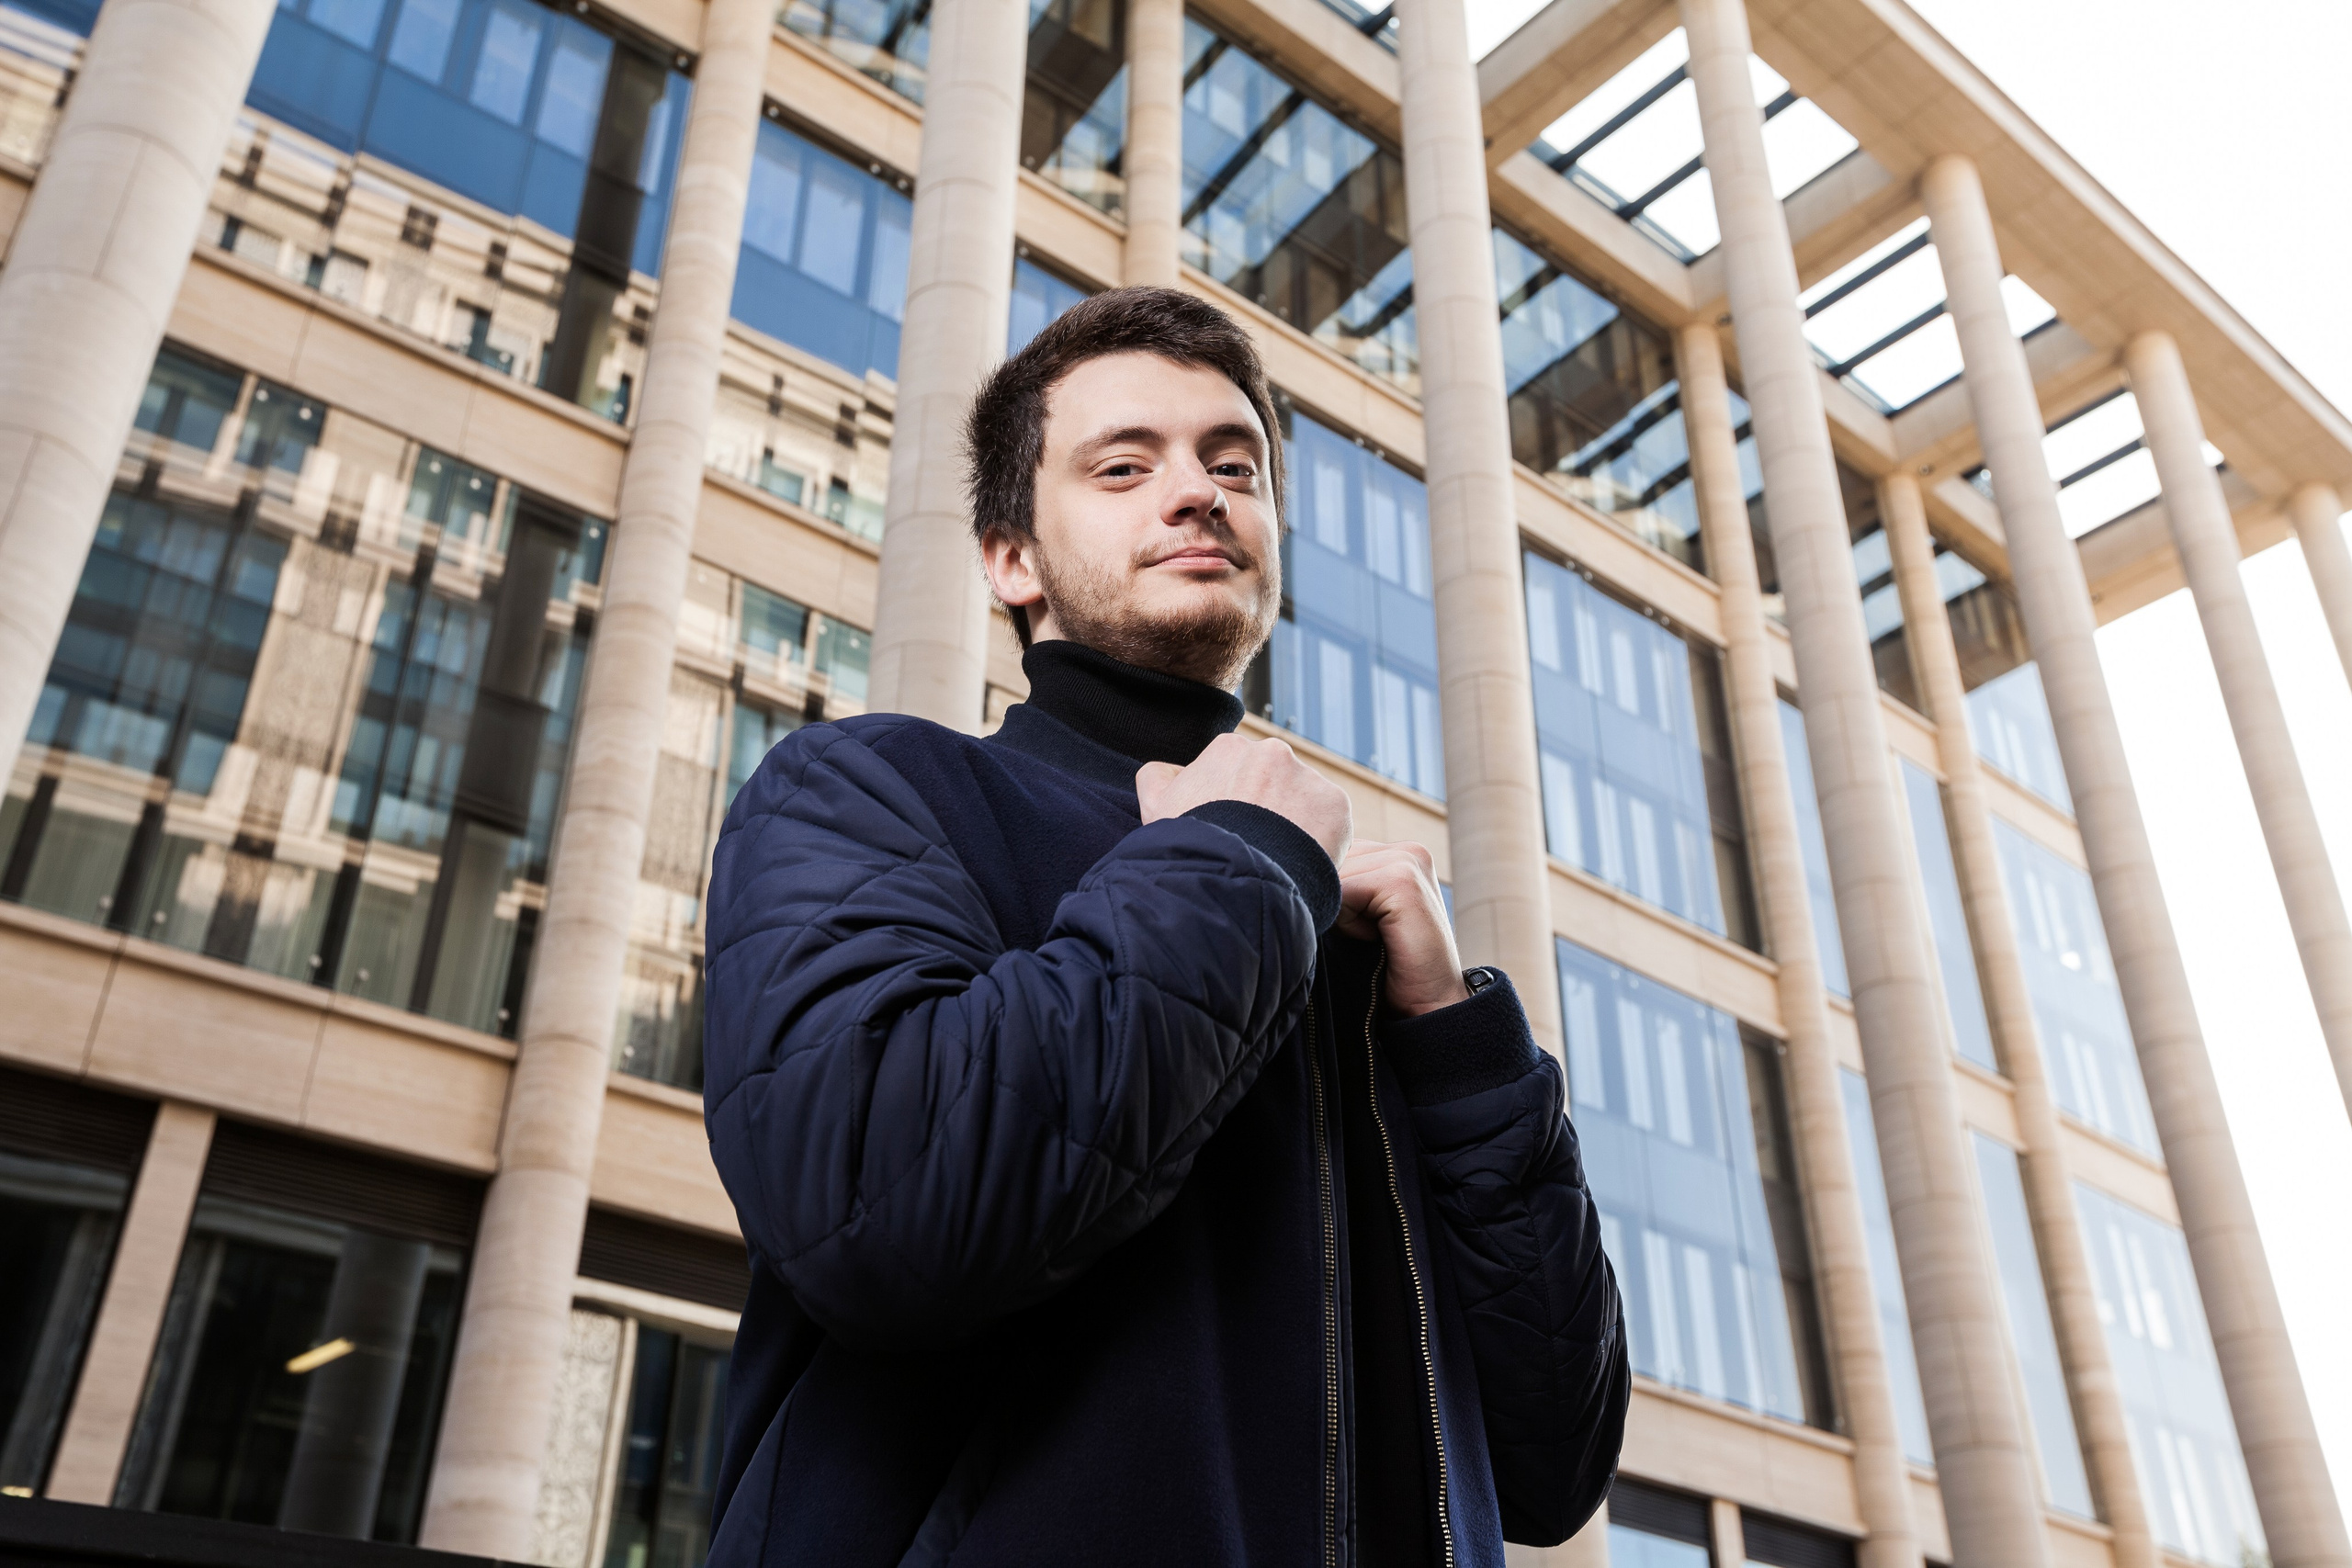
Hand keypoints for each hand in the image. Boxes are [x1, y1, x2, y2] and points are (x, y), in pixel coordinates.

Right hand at [1136, 732, 1351, 866]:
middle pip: (1275, 784)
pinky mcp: (1335, 803)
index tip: (1234, 830)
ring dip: (1296, 824)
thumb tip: (1170, 770)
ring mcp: (1306, 776)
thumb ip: (1158, 778)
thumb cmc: (1190, 847)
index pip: (1238, 774)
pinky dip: (1321, 842)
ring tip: (1279, 859)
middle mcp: (1271, 752)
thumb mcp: (1156, 808)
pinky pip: (1331, 823)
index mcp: (1229, 749)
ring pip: (1304, 802)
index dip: (1236, 805)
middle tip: (1257, 847)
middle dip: (1269, 810)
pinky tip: (1300, 863)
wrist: (1231, 878)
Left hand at [1336, 841, 1468, 1016]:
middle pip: (1327, 858)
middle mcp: (1404, 850)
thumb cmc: (1383, 968)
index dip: (1322, 890)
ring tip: (1372, 937)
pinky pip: (1344, 891)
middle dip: (1328, 900)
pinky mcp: (1403, 880)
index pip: (1329, 850)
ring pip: (1332, 874)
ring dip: (1338, 914)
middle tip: (1363, 935)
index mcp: (1393, 853)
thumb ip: (1334, 887)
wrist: (1427, 1008)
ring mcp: (1407, 860)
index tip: (1343, 924)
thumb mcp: (1354, 918)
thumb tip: (1280, 872)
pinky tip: (1375, 938)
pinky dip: (1347, 922)